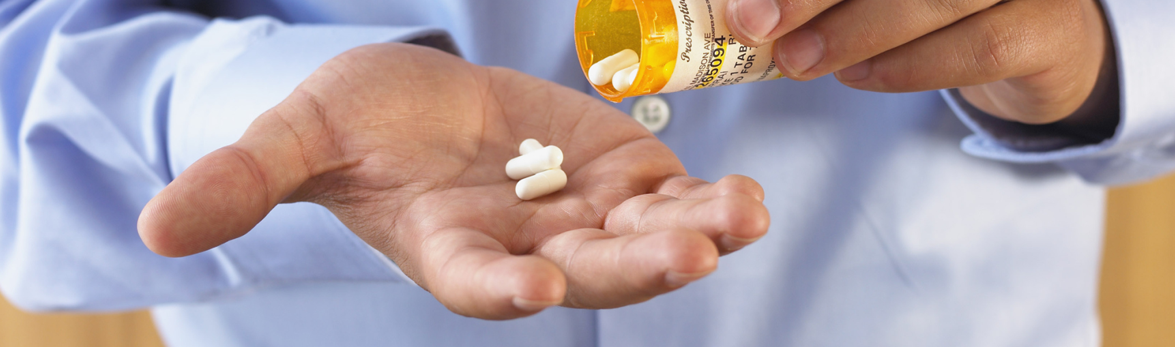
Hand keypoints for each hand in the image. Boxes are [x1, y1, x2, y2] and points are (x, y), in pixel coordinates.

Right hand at [137, 43, 769, 319]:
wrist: (416, 104)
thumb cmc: (353, 126)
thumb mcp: (296, 140)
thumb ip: (244, 183)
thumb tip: (157, 230)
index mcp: (445, 250)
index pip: (474, 282)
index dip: (500, 288)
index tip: (530, 288)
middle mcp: (519, 249)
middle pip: (580, 273)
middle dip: (630, 268)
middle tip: (685, 253)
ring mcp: (574, 217)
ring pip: (637, 244)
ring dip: (690, 236)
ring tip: (740, 219)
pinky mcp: (613, 178)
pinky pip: (666, 202)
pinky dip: (705, 203)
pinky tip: (745, 200)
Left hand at [726, 0, 1114, 123]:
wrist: (1040, 38)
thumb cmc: (932, 3)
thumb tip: (740, 7)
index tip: (743, 4)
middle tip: (753, 24)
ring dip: (854, 32)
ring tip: (797, 61)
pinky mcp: (1052, 25)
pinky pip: (980, 45)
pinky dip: (910, 65)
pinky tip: (859, 78)